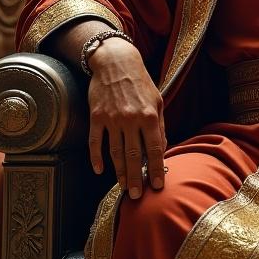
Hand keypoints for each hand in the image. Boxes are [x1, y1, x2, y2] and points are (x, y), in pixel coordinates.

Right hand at [86, 38, 165, 198]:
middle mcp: (131, 119)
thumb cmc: (141, 82)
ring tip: (123, 187)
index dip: (156, 169)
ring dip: (119, 172)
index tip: (157, 186)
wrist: (116, 62)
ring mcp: (112, 118)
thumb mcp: (158, 101)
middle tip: (136, 196)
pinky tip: (99, 170)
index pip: (154, 149)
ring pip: (115, 152)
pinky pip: (95, 141)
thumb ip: (160, 126)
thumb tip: (163, 149)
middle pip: (133, 155)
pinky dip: (96, 157)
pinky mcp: (96, 116)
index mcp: (149, 116)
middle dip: (136, 177)